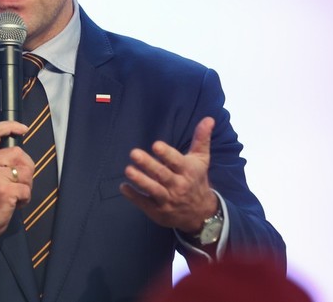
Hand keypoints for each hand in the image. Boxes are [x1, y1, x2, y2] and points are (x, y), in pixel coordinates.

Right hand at [0, 121, 34, 254]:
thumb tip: (18, 152)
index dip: (10, 126)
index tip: (23, 129)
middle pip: (18, 152)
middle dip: (26, 167)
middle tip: (19, 181)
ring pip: (25, 170)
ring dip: (26, 184)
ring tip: (14, 193)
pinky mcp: (4, 190)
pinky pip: (26, 189)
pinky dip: (25, 198)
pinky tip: (14, 203)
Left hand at [119, 117, 218, 232]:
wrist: (201, 214)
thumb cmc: (196, 180)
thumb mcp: (201, 160)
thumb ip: (201, 139)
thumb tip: (208, 118)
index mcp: (188, 171)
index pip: (177, 161)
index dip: (167, 154)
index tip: (156, 145)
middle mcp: (178, 186)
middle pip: (162, 175)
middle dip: (148, 164)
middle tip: (134, 153)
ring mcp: (168, 200)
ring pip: (153, 189)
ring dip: (140, 180)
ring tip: (128, 170)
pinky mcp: (158, 211)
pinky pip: (145, 203)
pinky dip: (134, 196)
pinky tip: (124, 187)